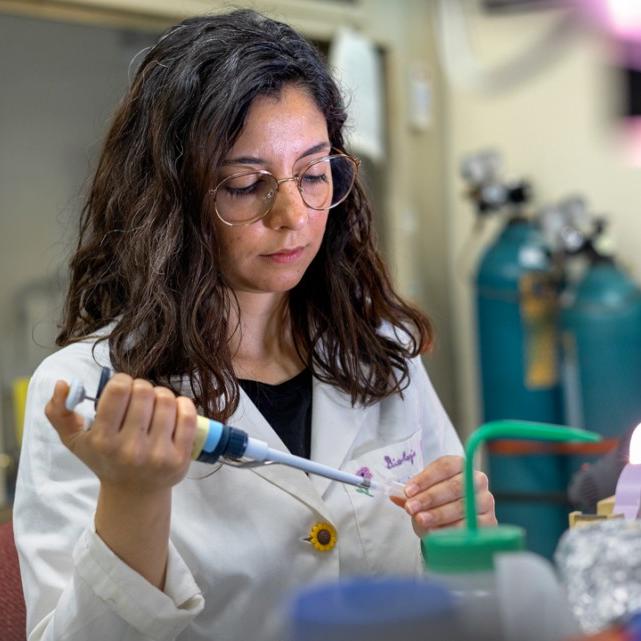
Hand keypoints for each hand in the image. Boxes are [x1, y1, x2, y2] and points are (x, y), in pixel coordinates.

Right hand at [45, 373, 196, 494]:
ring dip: (162, 395)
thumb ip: (59, 412)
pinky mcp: (180, 458)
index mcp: (102, 441)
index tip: (122, 389)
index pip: (119, 390)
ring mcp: (157, 455)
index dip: (122, 381)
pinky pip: (188, 415)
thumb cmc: (104, 458)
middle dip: (142, 388)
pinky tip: (174, 409)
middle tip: (139, 398)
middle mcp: (129, 449)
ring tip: (155, 405)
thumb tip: (63, 384)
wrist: (134, 492)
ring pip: (166, 400)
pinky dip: (183, 404)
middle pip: (145, 391)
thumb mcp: (75, 440)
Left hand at [396, 455, 495, 536]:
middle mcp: (477, 480)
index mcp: (461, 465)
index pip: (444, 466)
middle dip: (429, 497)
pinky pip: (470, 526)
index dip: (425, 478)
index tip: (408, 490)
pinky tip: (436, 532)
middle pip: (454, 486)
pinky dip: (451, 529)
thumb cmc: (440, 502)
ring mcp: (486, 501)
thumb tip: (393, 494)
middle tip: (411, 507)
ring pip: (462, 506)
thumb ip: (411, 494)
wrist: (460, 522)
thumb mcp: (425, 494)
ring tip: (421, 520)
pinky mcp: (490, 522)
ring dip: (438, 514)